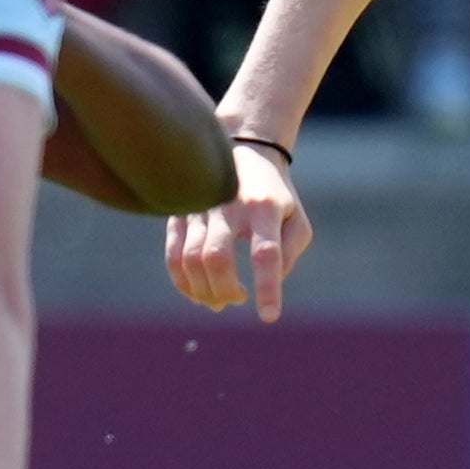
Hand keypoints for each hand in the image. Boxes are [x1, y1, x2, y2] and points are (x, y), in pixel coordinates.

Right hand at [161, 142, 311, 319]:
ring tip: (220, 300)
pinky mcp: (180, 214)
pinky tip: (199, 293)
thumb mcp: (295, 220)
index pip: (266, 253)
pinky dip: (184, 283)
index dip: (267, 288)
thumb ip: (287, 255)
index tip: (269, 317)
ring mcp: (200, 208)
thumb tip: (267, 285)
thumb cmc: (275, 196)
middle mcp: (229, 206)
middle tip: (238, 299)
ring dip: (204, 292)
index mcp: (265, 207)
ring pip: (191, 260)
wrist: (245, 151)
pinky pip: (173, 256)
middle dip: (226, 291)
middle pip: (217, 259)